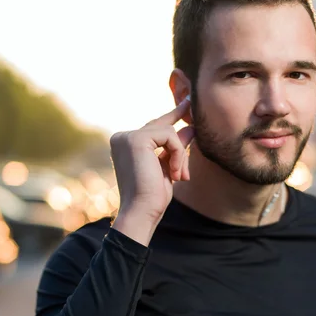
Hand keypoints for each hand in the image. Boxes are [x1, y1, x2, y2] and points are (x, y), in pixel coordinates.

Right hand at [110, 97, 193, 244]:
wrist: (142, 211)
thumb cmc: (153, 196)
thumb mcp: (168, 166)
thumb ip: (175, 147)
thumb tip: (190, 128)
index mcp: (125, 143)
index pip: (153, 127)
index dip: (172, 116)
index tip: (187, 104)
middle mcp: (122, 137)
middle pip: (161, 126)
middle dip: (180, 137)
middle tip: (192, 107)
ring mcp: (127, 136)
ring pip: (168, 132)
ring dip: (180, 155)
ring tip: (179, 176)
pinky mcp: (136, 139)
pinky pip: (170, 136)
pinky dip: (179, 155)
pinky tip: (175, 173)